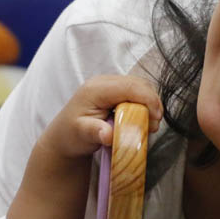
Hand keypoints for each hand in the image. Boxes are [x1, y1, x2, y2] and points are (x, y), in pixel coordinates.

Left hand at [39, 74, 162, 157]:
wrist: (63, 136)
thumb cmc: (71, 136)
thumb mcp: (81, 136)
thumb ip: (96, 132)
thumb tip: (109, 135)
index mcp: (96, 90)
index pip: (129, 87)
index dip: (147, 99)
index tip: (156, 118)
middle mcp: (103, 82)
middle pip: (138, 83)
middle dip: (151, 102)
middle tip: (154, 124)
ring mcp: (109, 84)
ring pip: (139, 86)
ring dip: (149, 103)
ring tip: (151, 123)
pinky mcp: (114, 90)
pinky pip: (136, 91)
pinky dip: (144, 103)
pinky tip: (143, 118)